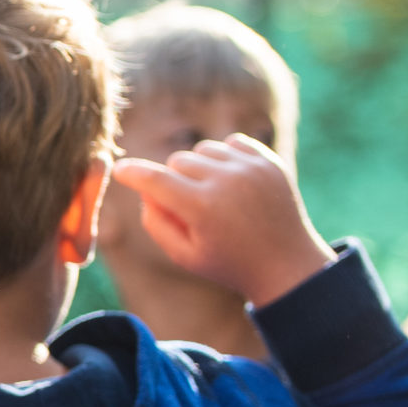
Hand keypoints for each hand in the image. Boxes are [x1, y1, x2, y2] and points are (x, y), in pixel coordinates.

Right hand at [107, 135, 333, 306]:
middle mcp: (227, 181)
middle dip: (173, 180)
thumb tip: (145, 190)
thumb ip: (155, 222)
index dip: (131, 173)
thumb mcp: (183, 255)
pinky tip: (231, 182)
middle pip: (177, 161)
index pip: (154, 179)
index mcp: (203, 207)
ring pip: (203, 150)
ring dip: (199, 168)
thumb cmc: (229, 263)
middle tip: (187, 207)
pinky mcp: (269, 161)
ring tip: (211, 195)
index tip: (119, 171)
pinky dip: (224, 159)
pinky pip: (231, 143)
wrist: (287, 263)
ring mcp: (251, 168)